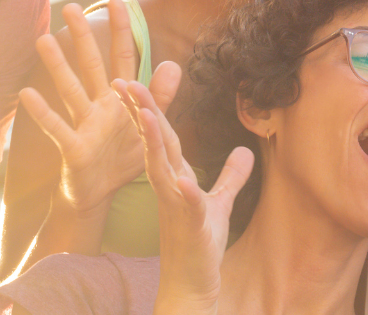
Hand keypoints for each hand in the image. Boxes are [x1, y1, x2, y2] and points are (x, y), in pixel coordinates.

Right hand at [19, 0, 171, 214]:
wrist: (103, 194)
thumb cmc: (124, 157)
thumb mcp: (149, 127)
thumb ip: (159, 98)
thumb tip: (173, 64)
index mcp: (121, 98)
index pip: (124, 57)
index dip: (122, 30)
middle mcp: (100, 105)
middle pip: (92, 65)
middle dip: (82, 36)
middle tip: (70, 6)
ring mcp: (84, 124)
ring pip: (70, 90)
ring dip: (57, 66)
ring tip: (42, 40)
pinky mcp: (74, 147)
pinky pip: (58, 127)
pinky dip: (43, 112)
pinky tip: (27, 93)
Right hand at [119, 80, 252, 312]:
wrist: (192, 285)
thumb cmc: (200, 245)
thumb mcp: (221, 203)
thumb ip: (230, 177)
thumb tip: (244, 151)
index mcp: (175, 178)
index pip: (162, 137)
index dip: (150, 109)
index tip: (132, 83)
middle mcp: (170, 187)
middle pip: (155, 144)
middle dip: (142, 113)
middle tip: (123, 84)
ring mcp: (177, 206)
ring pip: (162, 169)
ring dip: (156, 143)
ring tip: (148, 117)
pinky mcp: (191, 227)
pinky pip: (188, 206)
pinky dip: (187, 192)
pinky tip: (186, 181)